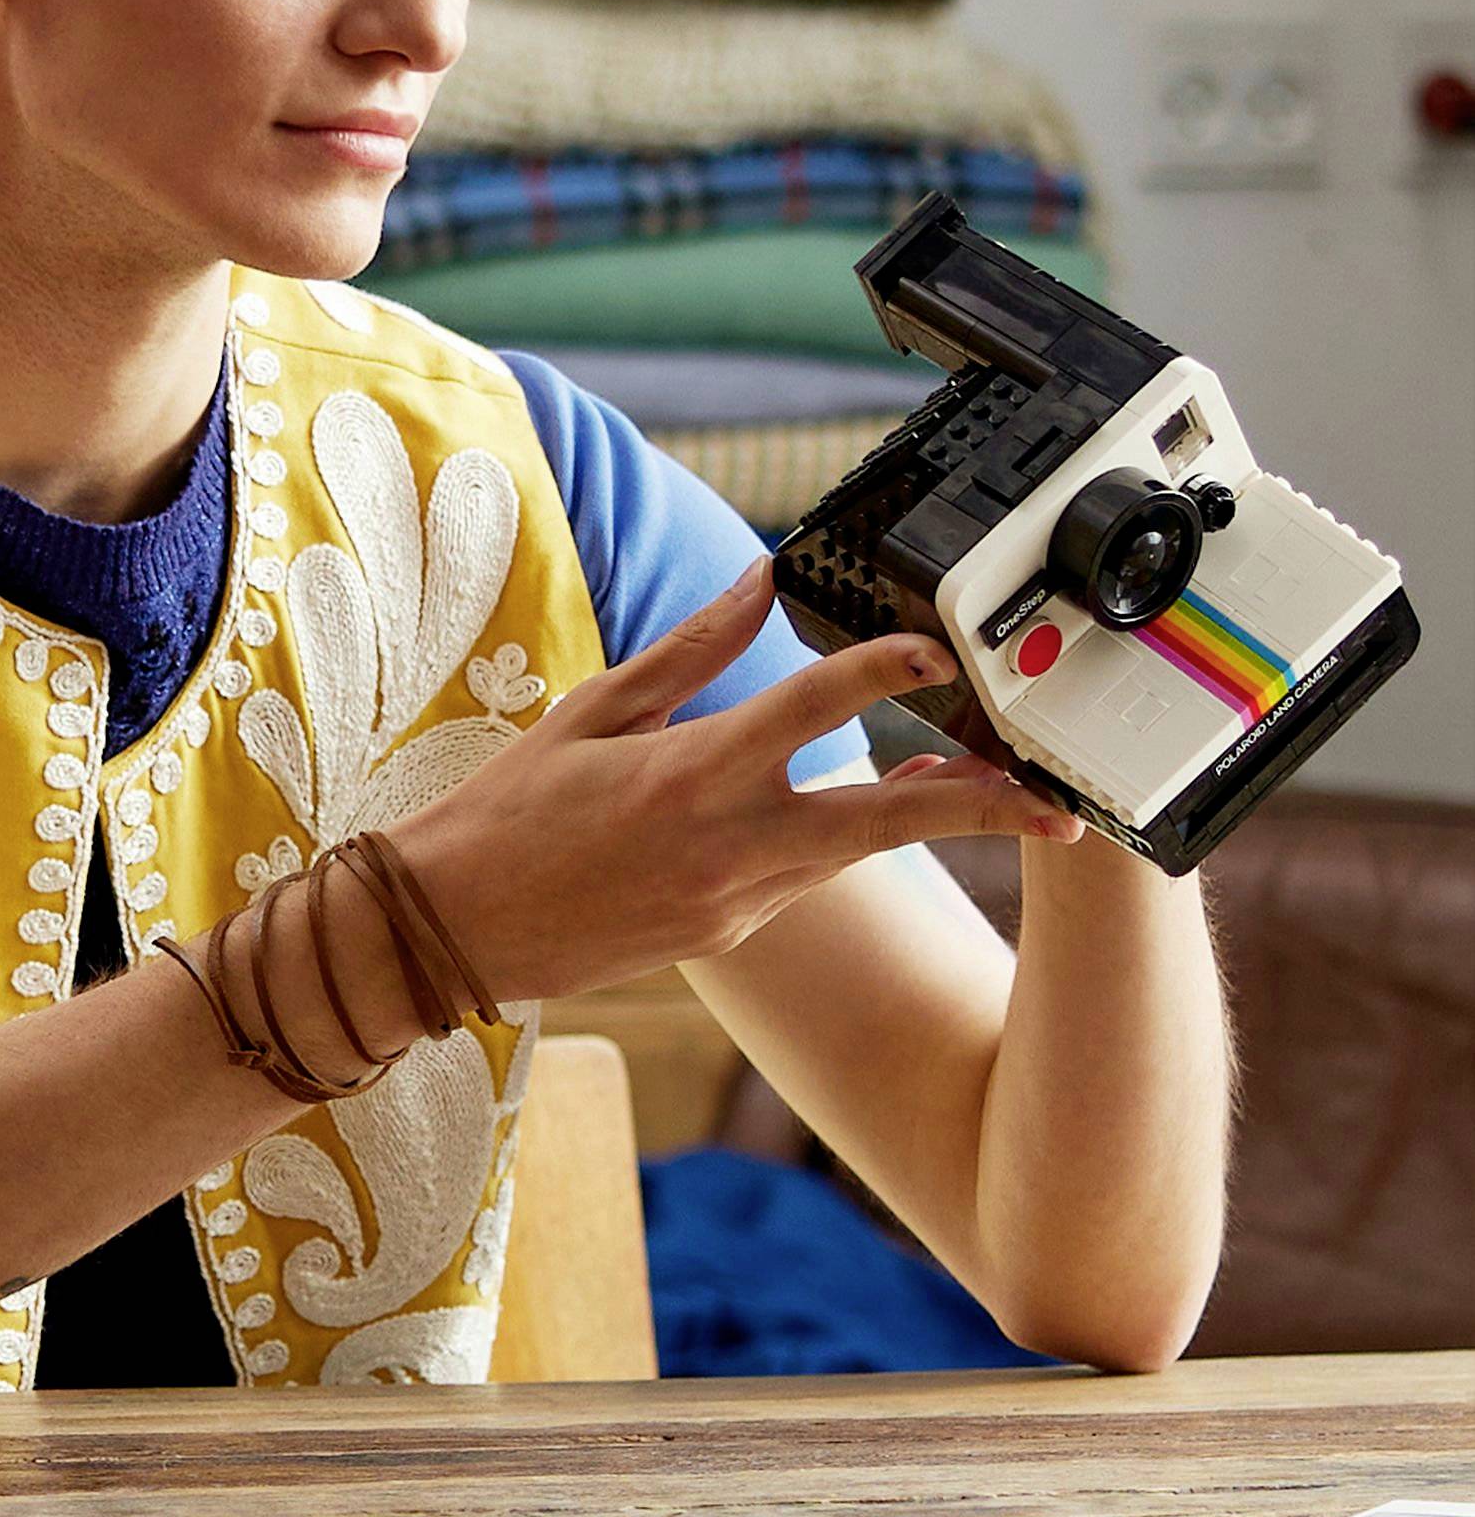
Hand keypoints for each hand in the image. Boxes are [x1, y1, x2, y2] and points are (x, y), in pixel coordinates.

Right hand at [392, 557, 1075, 1003]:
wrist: (459, 926)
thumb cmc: (513, 805)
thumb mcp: (595, 709)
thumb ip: (690, 650)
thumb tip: (757, 581)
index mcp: (692, 772)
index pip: (814, 707)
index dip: (888, 672)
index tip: (941, 652)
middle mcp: (728, 844)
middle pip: (884, 822)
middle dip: (978, 809)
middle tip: (1057, 805)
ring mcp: (734, 902)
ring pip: (847, 853)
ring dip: (907, 818)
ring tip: (977, 788)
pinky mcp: (729, 935)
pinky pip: (798, 880)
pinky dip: (825, 844)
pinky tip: (839, 818)